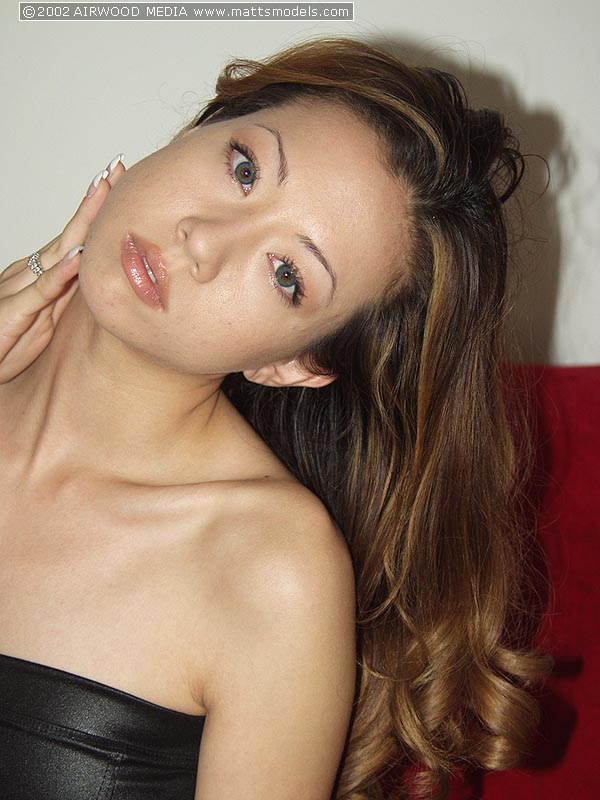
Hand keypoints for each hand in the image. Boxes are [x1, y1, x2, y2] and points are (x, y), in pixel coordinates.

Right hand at [0, 154, 125, 382]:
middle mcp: (31, 272)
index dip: (97, 210)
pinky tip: (79, 256)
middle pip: (70, 232)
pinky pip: (42, 289)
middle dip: (94, 202)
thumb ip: (68, 293)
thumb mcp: (48, 317)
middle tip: (115, 169)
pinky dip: (62, 272)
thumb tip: (97, 276)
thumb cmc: (8, 340)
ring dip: (83, 223)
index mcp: (42, 273)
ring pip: (58, 251)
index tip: (118, 182)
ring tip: (103, 194)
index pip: (76, 236)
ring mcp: (22, 287)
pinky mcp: (15, 310)